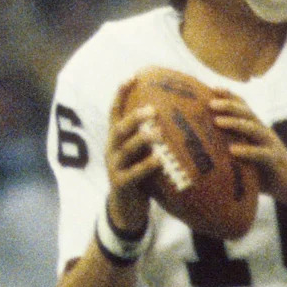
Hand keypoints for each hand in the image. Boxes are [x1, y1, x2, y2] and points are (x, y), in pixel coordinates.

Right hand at [104, 78, 160, 235]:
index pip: (115, 113)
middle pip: (119, 129)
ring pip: (125, 149)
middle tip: (153, 110)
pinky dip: (146, 166)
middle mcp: (112, 150)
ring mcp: (114, 168)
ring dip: (142, 139)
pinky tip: (159, 160)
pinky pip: (133, 174)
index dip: (121, 94)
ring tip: (158, 132)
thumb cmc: (140, 178)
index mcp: (115, 140)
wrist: (126, 209)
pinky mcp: (121, 185)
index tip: (133, 77)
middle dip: (134, 117)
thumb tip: (175, 117)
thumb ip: (151, 138)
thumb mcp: (141, 154)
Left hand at [209, 93, 286, 211]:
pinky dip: (247, 151)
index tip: (212, 89)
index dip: (230, 96)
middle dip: (229, 105)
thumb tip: (203, 152)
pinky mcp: (275, 161)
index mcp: (256, 129)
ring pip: (253, 128)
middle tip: (210, 103)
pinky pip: (260, 154)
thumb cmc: (264, 172)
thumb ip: (230, 151)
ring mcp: (270, 145)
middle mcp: (264, 132)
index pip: (244, 107)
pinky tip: (232, 150)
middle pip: (246, 113)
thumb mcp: (247, 157)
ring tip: (217, 121)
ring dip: (234, 123)